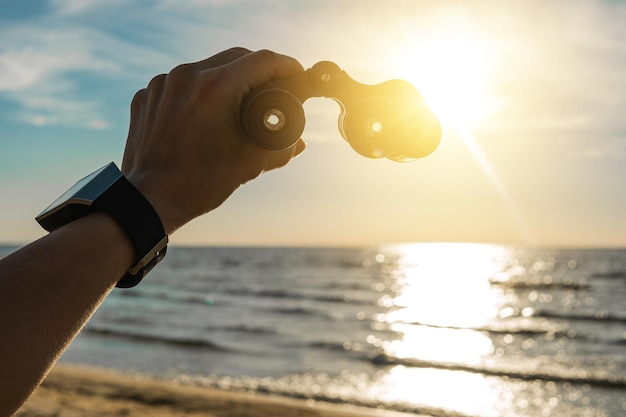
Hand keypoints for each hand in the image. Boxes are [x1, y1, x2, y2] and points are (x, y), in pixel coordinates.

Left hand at [121, 47, 305, 233]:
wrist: (147, 201)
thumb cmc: (199, 184)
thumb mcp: (249, 165)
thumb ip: (281, 147)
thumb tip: (298, 140)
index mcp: (215, 88)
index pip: (263, 61)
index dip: (287, 66)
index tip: (298, 75)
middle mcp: (186, 76)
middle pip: (236, 57)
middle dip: (259, 71)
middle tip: (273, 89)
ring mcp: (162, 83)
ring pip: (207, 68)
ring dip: (227, 81)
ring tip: (236, 106)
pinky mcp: (147, 95)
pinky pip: (181, 84)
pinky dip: (198, 93)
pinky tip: (204, 117)